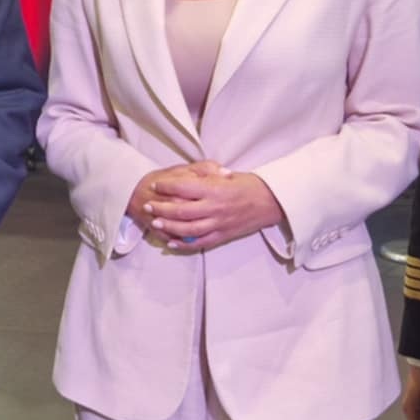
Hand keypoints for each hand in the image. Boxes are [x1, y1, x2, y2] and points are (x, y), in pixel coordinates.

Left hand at [143, 162, 283, 252]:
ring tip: (155, 223)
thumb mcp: (228, 175)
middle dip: (161, 209)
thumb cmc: (250, 185)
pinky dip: (184, 244)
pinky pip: (200, 243)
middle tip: (147, 206)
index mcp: (215, 190)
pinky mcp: (222, 236)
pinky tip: (172, 243)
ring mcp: (218, 224)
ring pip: (187, 229)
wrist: (272, 202)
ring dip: (168, 227)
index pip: (184, 188)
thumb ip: (207, 176)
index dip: (166, 187)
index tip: (156, 185)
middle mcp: (215, 208)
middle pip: (180, 211)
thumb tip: (188, 176)